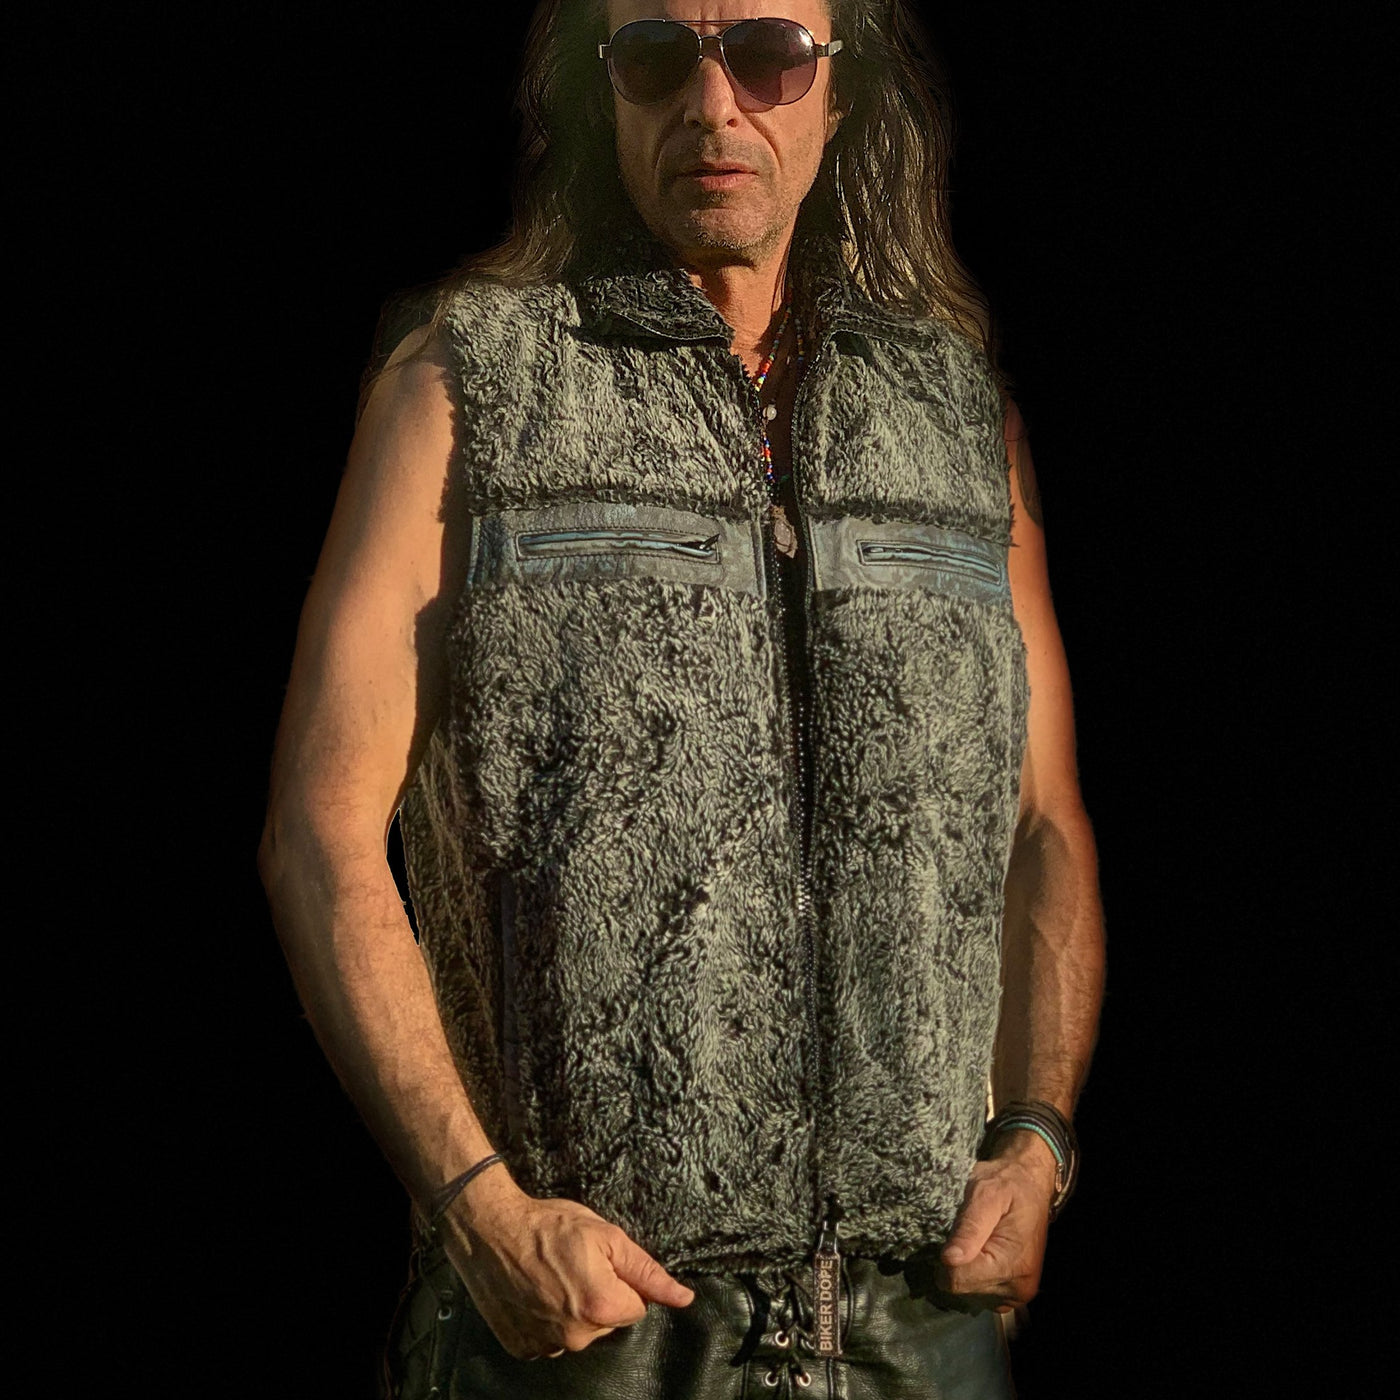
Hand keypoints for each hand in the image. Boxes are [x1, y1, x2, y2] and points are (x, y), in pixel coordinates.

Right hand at [437, 1169, 695, 1359]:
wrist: (490, 1229)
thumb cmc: (549, 1226)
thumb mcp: (607, 1236)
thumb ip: (647, 1271)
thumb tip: (684, 1298)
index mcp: (603, 1308)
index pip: (637, 1306)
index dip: (622, 1281)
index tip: (599, 1261)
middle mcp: (576, 1337)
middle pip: (608, 1322)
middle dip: (599, 1296)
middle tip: (574, 1265)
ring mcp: (546, 1346)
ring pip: (578, 1331)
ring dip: (572, 1309)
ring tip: (550, 1276)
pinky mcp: (522, 1347)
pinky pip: (549, 1338)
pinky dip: (546, 1319)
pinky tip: (534, 1292)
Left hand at [936, 1131, 1056, 1312]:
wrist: (1030, 1183)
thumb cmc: (1005, 1183)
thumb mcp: (984, 1195)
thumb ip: (968, 1228)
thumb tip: (949, 1259)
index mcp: (1011, 1265)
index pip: (957, 1280)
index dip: (947, 1257)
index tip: (955, 1234)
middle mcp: (1019, 1289)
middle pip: (963, 1290)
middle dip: (958, 1263)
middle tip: (970, 1234)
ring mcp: (1019, 1295)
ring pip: (970, 1295)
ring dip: (967, 1270)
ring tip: (978, 1241)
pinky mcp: (1016, 1294)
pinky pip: (982, 1295)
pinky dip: (976, 1277)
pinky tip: (982, 1254)